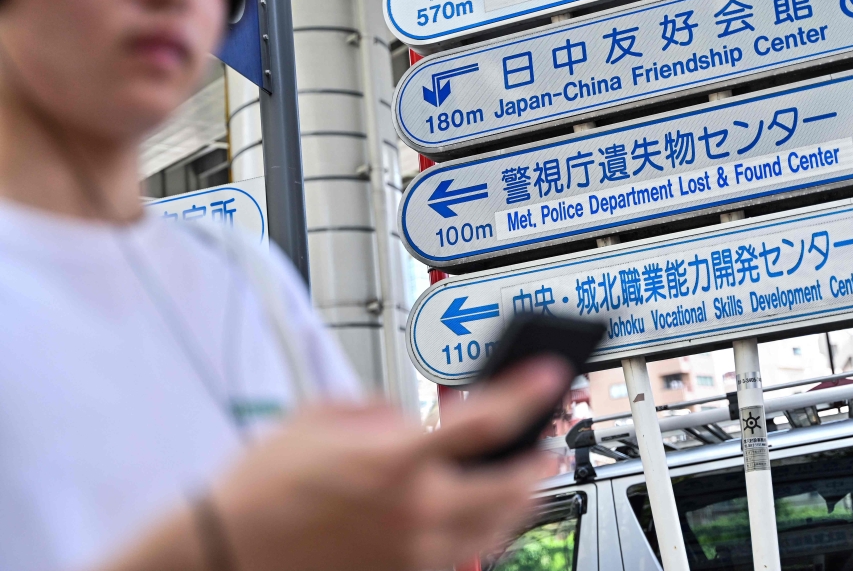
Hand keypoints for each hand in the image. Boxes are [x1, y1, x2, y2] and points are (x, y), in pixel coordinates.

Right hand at [210, 357, 571, 570]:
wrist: (228, 549)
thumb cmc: (263, 487)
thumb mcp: (318, 418)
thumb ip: (376, 411)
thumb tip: (406, 419)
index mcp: (395, 459)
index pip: (484, 419)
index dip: (526, 391)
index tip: (547, 376)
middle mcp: (414, 510)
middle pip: (509, 487)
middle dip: (539, 465)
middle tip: (549, 448)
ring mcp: (411, 552)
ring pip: (494, 530)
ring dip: (520, 504)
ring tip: (526, 483)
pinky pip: (462, 560)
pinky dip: (484, 537)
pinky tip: (484, 522)